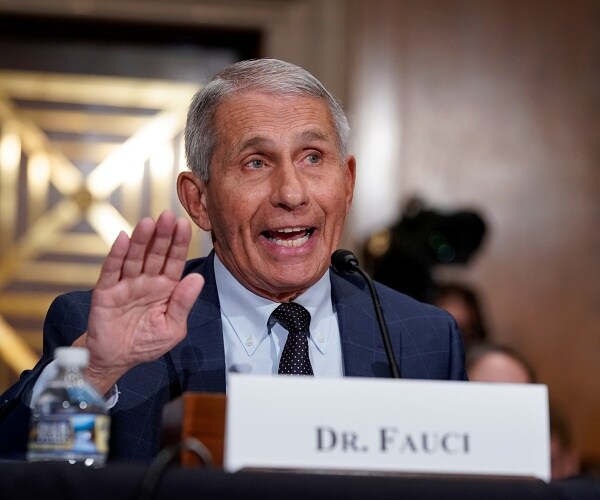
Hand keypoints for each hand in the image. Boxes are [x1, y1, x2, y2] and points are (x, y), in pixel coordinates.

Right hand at [78, 210, 204, 393]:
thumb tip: (197, 278)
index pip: (174, 261)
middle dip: (163, 235)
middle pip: (156, 254)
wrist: (115, 360)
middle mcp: (146, 281)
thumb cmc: (146, 343)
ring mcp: (126, 284)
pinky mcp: (106, 292)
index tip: (185, 225)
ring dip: (141, 240)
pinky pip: (112, 270)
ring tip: (148, 222)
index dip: (179, 243)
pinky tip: (122, 239)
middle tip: (168, 216)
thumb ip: (183, 303)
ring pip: (135, 257)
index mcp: (166, 288)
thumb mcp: (172, 328)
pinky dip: (116, 254)